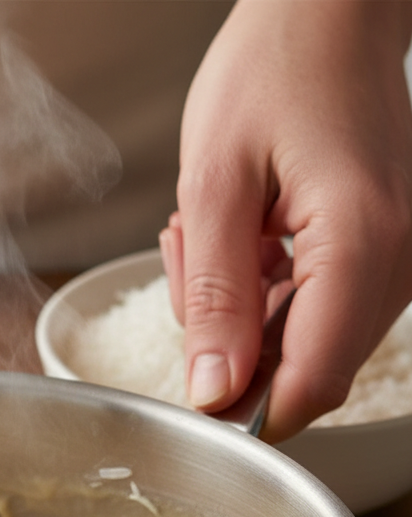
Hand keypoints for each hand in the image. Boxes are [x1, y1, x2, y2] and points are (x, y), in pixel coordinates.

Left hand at [161, 0, 411, 442]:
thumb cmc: (272, 74)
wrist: (328, 15)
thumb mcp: (214, 187)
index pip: (311, 384)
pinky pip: (311, 311)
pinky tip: (240, 234)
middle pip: (303, 369)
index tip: (192, 393)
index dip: (246, 411)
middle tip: (190, 257)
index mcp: (361, 248)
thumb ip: (214, 298)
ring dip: (240, 310)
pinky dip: (261, 290)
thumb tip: (214, 392)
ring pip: (301, 343)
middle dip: (231, 343)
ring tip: (214, 231)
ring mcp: (394, 262)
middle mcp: (396, 265)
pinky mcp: (378, 256)